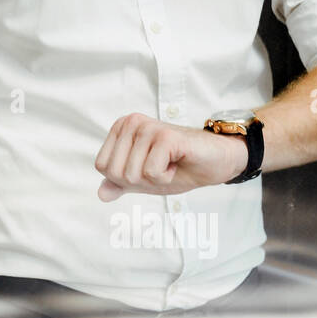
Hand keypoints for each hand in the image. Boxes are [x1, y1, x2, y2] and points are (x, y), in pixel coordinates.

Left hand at [93, 112, 247, 201]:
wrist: (216, 163)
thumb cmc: (180, 167)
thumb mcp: (145, 179)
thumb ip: (120, 183)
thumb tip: (100, 194)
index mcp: (121, 128)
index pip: (102, 167)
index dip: (125, 178)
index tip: (147, 167)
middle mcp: (131, 122)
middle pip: (115, 172)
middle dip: (140, 180)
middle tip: (161, 166)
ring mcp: (148, 127)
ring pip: (133, 174)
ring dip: (155, 178)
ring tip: (171, 163)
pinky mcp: (166, 136)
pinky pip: (151, 172)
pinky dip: (166, 176)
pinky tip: (178, 162)